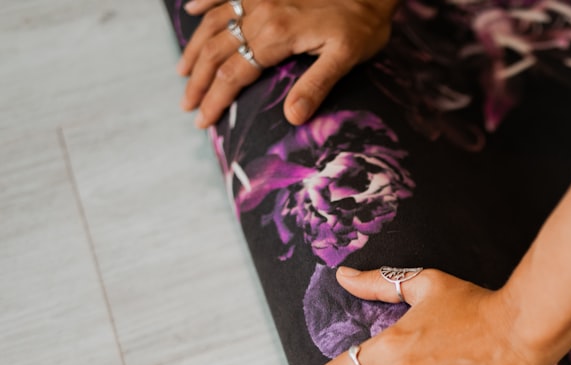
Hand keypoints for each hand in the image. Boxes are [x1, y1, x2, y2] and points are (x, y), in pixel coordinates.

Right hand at [177, 0, 396, 127]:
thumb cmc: (363, 26)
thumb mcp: (346, 59)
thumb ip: (316, 85)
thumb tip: (292, 118)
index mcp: (277, 35)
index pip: (234, 75)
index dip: (215, 100)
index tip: (202, 122)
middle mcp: (260, 12)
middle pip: (217, 51)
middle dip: (198, 81)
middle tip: (187, 106)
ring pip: (214, 22)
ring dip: (195, 48)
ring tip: (183, 72)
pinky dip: (205, 1)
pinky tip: (192, 11)